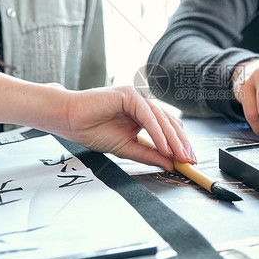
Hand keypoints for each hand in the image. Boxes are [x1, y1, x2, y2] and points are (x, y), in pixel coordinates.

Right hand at [56, 86, 195, 172]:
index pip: (167, 128)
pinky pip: (148, 116)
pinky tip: (164, 147)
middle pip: (169, 123)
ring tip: (179, 156)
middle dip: (181, 143)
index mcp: (143, 114)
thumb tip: (170, 164)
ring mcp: (137, 97)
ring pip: (161, 119)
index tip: (187, 161)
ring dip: (172, 140)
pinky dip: (158, 133)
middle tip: (189, 161)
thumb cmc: (92, 130)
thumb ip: (148, 154)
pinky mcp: (130, 95)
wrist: (69, 120)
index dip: (179, 144)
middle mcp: (143, 103)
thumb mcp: (127, 148)